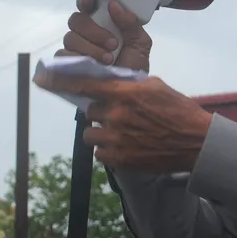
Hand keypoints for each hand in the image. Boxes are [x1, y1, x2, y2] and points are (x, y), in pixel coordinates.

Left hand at [35, 72, 213, 173]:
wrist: (195, 142)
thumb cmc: (178, 110)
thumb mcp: (155, 86)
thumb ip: (129, 83)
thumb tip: (111, 81)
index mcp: (125, 92)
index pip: (85, 84)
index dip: (60, 82)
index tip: (41, 79)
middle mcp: (117, 114)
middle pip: (90, 111)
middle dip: (100, 112)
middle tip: (118, 114)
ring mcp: (117, 138)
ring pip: (91, 133)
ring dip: (101, 132)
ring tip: (122, 132)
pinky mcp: (120, 158)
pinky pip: (100, 152)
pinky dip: (109, 149)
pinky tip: (127, 145)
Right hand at [60, 0, 151, 71]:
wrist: (126, 94)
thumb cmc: (133, 67)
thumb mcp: (140, 44)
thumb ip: (130, 24)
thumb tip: (114, 5)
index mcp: (103, 23)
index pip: (88, 5)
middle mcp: (86, 34)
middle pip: (76, 20)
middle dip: (93, 30)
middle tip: (113, 44)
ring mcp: (75, 49)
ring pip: (70, 38)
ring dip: (90, 48)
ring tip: (108, 60)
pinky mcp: (66, 66)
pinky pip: (62, 56)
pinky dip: (78, 59)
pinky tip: (93, 66)